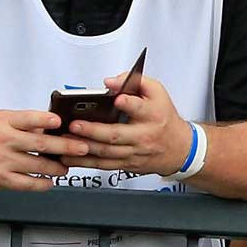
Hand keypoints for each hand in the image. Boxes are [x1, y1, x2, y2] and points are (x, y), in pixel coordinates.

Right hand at [0, 109, 89, 190]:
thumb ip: (24, 123)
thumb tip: (51, 127)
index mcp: (3, 122)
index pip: (28, 118)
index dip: (46, 120)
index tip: (60, 121)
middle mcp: (3, 140)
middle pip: (39, 144)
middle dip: (65, 146)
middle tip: (81, 147)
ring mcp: (2, 161)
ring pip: (37, 166)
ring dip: (57, 167)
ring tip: (66, 167)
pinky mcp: (1, 179)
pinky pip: (27, 184)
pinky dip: (42, 184)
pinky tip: (50, 181)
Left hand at [69, 72, 191, 177]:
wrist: (180, 148)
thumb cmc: (164, 117)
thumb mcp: (158, 93)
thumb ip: (136, 81)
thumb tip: (110, 82)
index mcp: (153, 114)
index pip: (140, 108)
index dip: (129, 104)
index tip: (118, 99)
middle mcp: (144, 135)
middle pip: (116, 135)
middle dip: (94, 130)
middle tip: (75, 124)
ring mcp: (135, 153)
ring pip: (107, 153)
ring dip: (84, 147)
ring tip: (66, 139)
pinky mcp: (127, 164)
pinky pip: (103, 165)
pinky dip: (85, 162)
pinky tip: (70, 156)